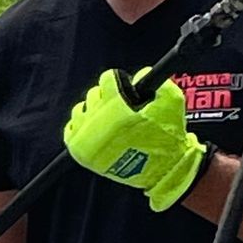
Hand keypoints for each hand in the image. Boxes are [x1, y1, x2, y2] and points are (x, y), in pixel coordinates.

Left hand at [64, 70, 209, 212]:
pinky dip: (80, 125)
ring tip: (107, 118)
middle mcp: (98, 119)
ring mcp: (87, 136)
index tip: (123, 87)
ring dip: (93, 110)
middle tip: (118, 105)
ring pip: (81, 110)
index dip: (118, 81)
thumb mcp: (171, 100)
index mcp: (117, 105)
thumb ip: (153, 80)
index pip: (107, 79)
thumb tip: (139, 74)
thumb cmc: (166, 136)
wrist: (161, 168)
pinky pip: (71, 129)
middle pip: (93, 94)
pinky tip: (93, 127)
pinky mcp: (81, 151)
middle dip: (107, 96)